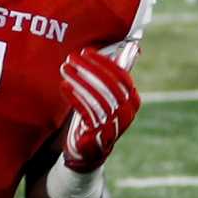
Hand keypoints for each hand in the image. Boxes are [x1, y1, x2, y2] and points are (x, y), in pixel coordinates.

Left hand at [59, 48, 140, 172]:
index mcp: (132, 102)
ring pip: (98, 98)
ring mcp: (115, 126)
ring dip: (79, 81)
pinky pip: (87, 112)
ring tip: (65, 69)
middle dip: (89, 69)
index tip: (87, 52)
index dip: (104, 62)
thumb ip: (113, 76)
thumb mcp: (106, 96)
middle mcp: (127, 114)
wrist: (89, 151)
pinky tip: (64, 86)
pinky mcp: (100, 136)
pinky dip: (75, 97)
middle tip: (71, 58)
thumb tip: (128, 47)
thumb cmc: (96, 117)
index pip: (122, 77)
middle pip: (110, 86)